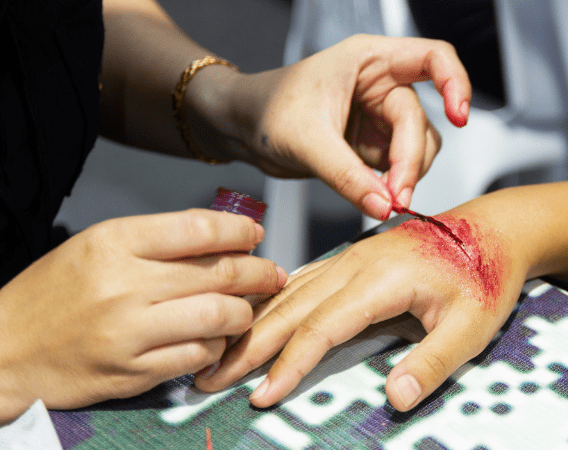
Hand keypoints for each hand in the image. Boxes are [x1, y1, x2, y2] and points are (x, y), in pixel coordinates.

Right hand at [0, 210, 286, 423]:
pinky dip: (216, 347)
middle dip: (258, 273)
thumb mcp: (96, 246)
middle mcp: (123, 284)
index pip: (198, 228)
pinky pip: (198, 356)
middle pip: (219, 273)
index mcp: (113, 243)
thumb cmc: (54, 295)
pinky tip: (214, 339)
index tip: (255, 235)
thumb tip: (222, 235)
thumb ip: (156, 240)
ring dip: (243, 313)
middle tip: (272, 274)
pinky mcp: (132, 371)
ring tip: (245, 309)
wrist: (6, 349)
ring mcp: (128, 331)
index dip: (239, 231)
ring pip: (218, 316)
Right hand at [194, 211, 524, 411]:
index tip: (261, 397)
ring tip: (218, 350)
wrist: (495, 228)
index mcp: (382, 278)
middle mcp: (358, 262)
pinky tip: (256, 312)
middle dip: (247, 345)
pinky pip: (304, 277)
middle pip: (290, 307)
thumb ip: (433, 361)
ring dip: (252, 321)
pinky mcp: (356, 256)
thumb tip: (395, 397)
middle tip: (209, 377)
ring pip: (290, 289)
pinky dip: (273, 298)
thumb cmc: (486, 274)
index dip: (288, 365)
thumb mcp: (472, 325)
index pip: (321, 327)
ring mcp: (354, 255)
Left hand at [200, 35, 471, 219]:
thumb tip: (383, 205)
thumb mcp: (305, 140)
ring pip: (418, 147)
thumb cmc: (266, 111)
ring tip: (384, 199)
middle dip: (410, 161)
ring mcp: (381, 116)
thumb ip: (347, 175)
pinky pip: (401, 165)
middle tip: (396, 198)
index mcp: (369, 60)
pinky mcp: (375, 144)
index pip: (433, 57)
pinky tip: (376, 196)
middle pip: (421, 120)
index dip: (456, 83)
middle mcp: (382, 83)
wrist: (242, 129)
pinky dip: (395, 184)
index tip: (458, 117)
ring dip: (407, 175)